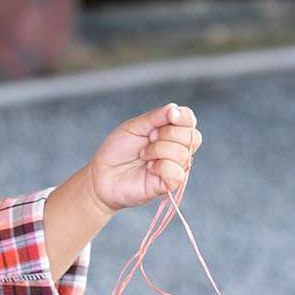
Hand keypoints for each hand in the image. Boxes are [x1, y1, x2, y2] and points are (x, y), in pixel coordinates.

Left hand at [87, 103, 201, 212]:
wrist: (101, 174)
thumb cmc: (118, 150)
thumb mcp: (134, 127)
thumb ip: (155, 117)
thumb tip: (174, 109)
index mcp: (170, 134)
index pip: (190, 122)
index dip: (185, 117)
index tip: (170, 115)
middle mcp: (176, 151)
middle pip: (192, 136)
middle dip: (168, 133)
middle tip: (148, 139)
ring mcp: (174, 168)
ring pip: (183, 154)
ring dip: (159, 150)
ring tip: (143, 155)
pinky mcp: (168, 185)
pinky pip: (177, 173)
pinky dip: (161, 167)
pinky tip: (148, 168)